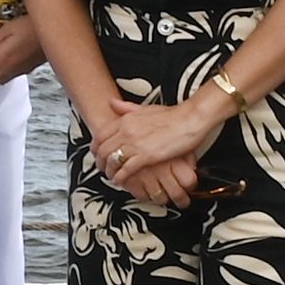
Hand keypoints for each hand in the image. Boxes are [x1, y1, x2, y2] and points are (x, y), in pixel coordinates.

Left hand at [88, 91, 223, 199]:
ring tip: (110, 176)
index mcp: (126, 119)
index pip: (101, 134)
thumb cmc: (173, 115)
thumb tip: (113, 103)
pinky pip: (126, 169)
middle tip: (101, 168)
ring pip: (112, 160)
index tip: (96, 153)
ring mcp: (136, 144)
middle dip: (99, 161)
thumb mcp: (146, 108)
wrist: (190, 119)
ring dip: (109, 171)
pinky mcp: (146, 156)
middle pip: (102, 149)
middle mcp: (127, 131)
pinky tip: (120, 180)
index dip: (95, 147)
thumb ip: (127, 108)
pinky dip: (120, 176)